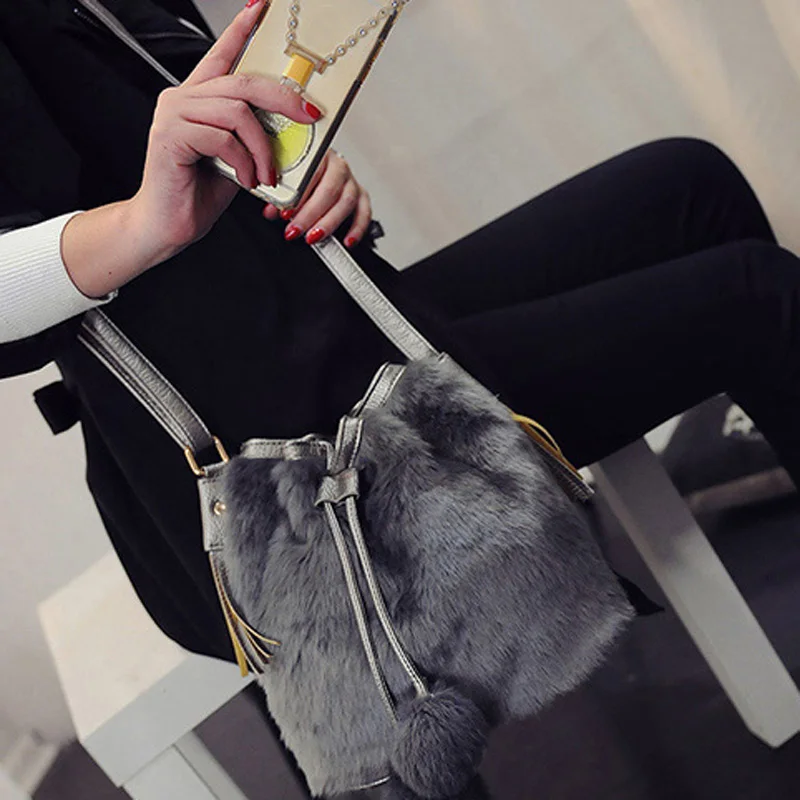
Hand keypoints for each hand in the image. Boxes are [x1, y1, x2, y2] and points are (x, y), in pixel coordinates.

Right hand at [131, 0, 322, 261]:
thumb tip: (294, 127)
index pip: (222, 54)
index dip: (242, 29)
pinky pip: (222, 137)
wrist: (168, 226)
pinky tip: (246, 180)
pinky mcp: (171, 136)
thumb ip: (254, 137)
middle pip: (242, 82)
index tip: (262, 7)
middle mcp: (182, 98)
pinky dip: (243, 162)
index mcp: (198, 99)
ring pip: (236, 111)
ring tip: (267, 174)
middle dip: (283, 99)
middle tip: (310, 117)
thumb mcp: (238, 159)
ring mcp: (173, 114)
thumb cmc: (199, 192)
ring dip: (262, 146)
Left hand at [262, 150, 372, 247]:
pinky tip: (347, 241)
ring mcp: (351, 181)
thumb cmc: (301, 173)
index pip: (310, 175)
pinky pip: (364, 213)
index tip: (285, 213)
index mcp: (318, 155)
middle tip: (296, 230)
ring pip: (346, 202)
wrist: (316, 167)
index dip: (298, 197)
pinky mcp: (361, 196)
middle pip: (329, 191)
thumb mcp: (286, 178)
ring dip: (328, 223)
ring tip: (313, 237)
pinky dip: (357, 228)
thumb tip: (272, 211)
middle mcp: (338, 166)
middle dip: (310, 214)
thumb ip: (279, 194)